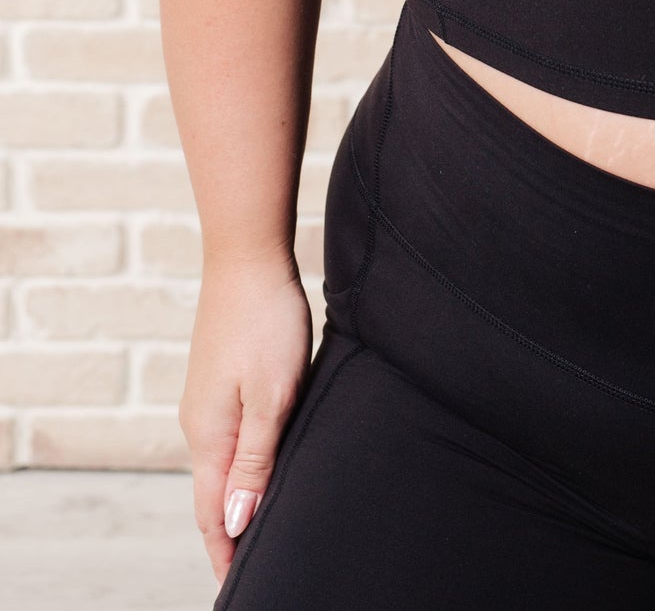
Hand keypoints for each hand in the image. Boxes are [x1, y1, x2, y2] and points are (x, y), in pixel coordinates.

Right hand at [179, 252, 313, 585]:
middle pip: (212, 493)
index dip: (226, 551)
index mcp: (210, 434)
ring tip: (255, 529)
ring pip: (220, 465)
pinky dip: (240, 466)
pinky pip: (228, 437)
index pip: (212, 511)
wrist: (247, 257)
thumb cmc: (266, 322)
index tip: (236, 586)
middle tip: (248, 569)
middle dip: (229, 534)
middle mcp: (201, 423)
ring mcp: (208, 399)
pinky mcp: (221, 379)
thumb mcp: (272, 395)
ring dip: (236, 499)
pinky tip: (258, 467)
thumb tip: (238, 522)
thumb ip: (256, 459)